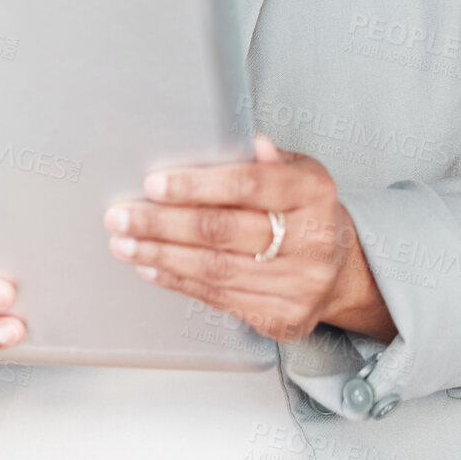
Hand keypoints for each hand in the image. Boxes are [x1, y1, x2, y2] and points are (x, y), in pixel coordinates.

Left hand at [103, 135, 395, 345]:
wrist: (338, 268)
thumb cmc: (304, 210)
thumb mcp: (296, 172)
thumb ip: (268, 160)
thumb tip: (250, 142)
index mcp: (314, 192)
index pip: (248, 185)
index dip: (196, 186)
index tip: (154, 184)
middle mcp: (312, 240)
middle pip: (224, 231)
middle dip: (163, 223)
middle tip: (121, 216)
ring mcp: (299, 284)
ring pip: (216, 270)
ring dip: (160, 255)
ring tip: (125, 243)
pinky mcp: (283, 317)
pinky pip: (219, 299)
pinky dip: (178, 280)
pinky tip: (152, 266)